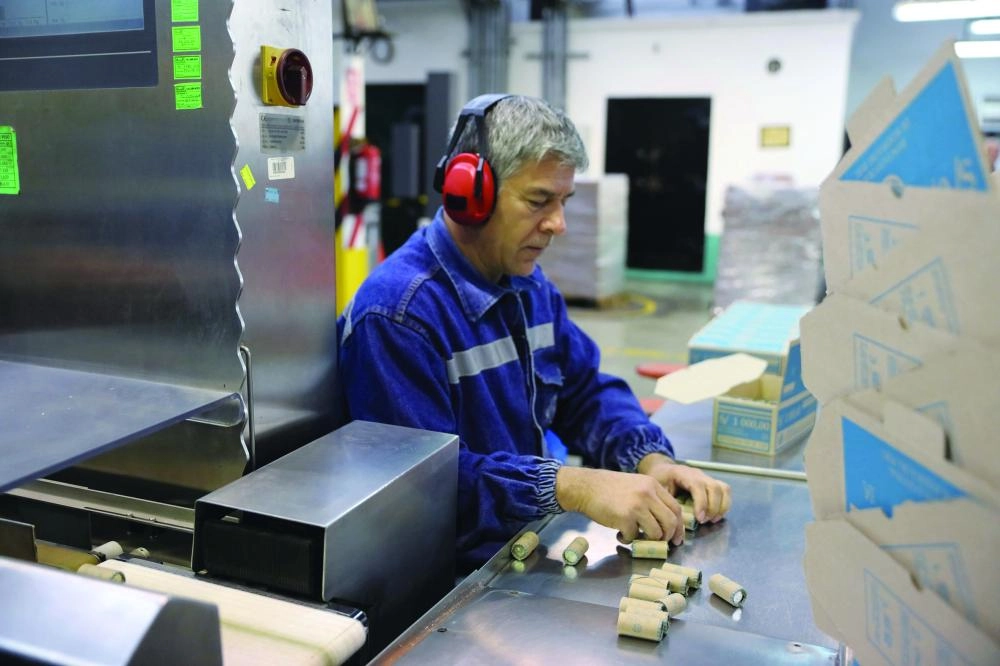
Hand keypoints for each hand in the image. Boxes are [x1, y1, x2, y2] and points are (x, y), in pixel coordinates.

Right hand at [555, 466, 684, 544]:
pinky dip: (627, 539)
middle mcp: (647, 494)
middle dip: (668, 537)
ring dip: (647, 540)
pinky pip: (633, 536)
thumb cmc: (607, 488)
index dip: (679, 526)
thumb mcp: (635, 485)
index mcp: (652, 485)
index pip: (676, 508)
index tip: (677, 538)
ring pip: (656, 533)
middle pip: (670, 522)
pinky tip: (619, 534)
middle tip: (661, 544)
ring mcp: (637, 506)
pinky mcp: (624, 518)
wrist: (584, 487)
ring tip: (635, 537)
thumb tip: (664, 522)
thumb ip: (650, 498)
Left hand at [637, 453, 731, 523]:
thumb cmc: (659, 480)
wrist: (662, 470)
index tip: (699, 519)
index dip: (702, 503)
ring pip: (723, 489)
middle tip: (704, 521)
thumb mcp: (658, 489)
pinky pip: (725, 491)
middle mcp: (697, 473)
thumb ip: (667, 502)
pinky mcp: (711, 483)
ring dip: (721, 507)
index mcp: (682, 473)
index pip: (698, 485)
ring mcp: (706, 477)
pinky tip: (716, 516)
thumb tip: (676, 520)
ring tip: (712, 520)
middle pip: (714, 487)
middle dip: (713, 508)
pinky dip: (724, 504)